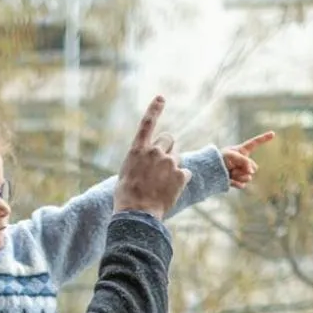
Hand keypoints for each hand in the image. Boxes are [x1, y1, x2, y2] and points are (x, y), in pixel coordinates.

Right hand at [113, 97, 190, 219]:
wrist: (137, 215)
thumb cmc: (127, 197)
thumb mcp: (127, 173)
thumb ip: (139, 161)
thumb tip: (146, 160)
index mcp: (138, 150)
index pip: (147, 123)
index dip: (154, 109)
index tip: (161, 97)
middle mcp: (155, 152)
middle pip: (169, 138)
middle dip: (168, 147)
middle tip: (163, 164)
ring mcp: (169, 163)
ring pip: (178, 156)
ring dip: (173, 165)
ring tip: (163, 184)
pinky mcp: (181, 175)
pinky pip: (185, 173)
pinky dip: (181, 181)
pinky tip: (170, 191)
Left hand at [222, 131, 274, 188]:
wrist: (208, 172)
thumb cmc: (218, 160)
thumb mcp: (230, 155)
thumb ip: (243, 161)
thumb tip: (251, 172)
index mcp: (242, 151)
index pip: (255, 143)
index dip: (264, 138)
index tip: (273, 134)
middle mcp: (243, 161)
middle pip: (254, 167)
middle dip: (245, 168)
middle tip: (233, 167)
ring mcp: (241, 172)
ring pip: (249, 177)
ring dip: (240, 176)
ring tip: (230, 173)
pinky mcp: (237, 181)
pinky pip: (243, 185)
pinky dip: (237, 184)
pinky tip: (230, 181)